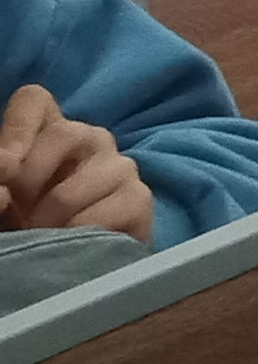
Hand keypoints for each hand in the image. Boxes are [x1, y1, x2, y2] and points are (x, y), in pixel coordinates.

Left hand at [0, 83, 153, 242]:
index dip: (17, 129)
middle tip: (17, 211)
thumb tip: (3, 191)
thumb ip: (1, 185)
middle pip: (64, 133)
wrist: (73, 262)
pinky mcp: (139, 197)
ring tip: (42, 235)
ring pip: (82, 182)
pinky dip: (78, 234)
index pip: (34, 100)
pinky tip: (71, 242)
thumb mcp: (8, 199)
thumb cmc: (30, 222)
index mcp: (50, 131)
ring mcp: (119, 165)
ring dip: (49, 219)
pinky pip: (106, 212)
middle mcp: (90, 139)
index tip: (4, 167)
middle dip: (31, 178)